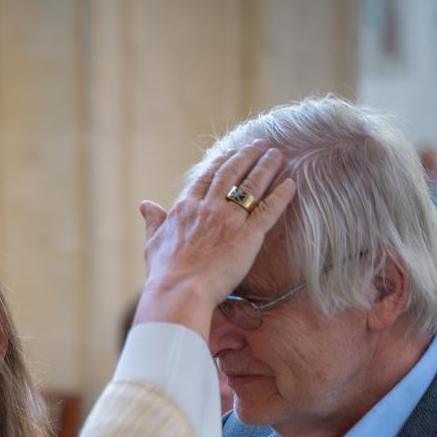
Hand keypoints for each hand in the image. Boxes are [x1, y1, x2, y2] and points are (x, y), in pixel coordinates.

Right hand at [133, 142, 295, 340]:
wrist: (180, 291)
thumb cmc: (164, 273)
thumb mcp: (153, 243)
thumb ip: (153, 221)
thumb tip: (145, 205)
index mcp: (186, 207)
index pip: (206, 177)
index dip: (220, 162)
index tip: (231, 153)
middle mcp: (209, 207)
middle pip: (231, 173)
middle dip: (246, 156)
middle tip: (260, 145)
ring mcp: (230, 220)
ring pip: (252, 185)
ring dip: (266, 167)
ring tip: (277, 154)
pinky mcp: (248, 236)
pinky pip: (269, 210)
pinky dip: (281, 195)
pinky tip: (291, 184)